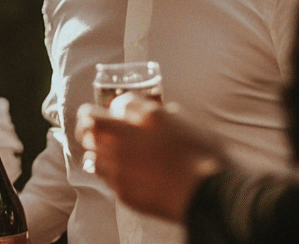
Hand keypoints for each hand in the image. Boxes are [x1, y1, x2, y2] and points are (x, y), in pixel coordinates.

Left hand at [78, 92, 229, 221]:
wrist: (210, 195)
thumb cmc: (206, 157)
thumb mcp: (190, 125)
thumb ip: (168, 117)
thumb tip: (162, 114)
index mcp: (146, 116)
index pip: (118, 103)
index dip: (118, 108)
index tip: (118, 114)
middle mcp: (126, 138)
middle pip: (89, 125)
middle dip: (88, 125)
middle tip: (91, 129)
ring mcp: (121, 166)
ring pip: (91, 154)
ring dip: (96, 152)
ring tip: (103, 154)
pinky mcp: (122, 191)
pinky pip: (105, 178)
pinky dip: (108, 174)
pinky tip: (120, 175)